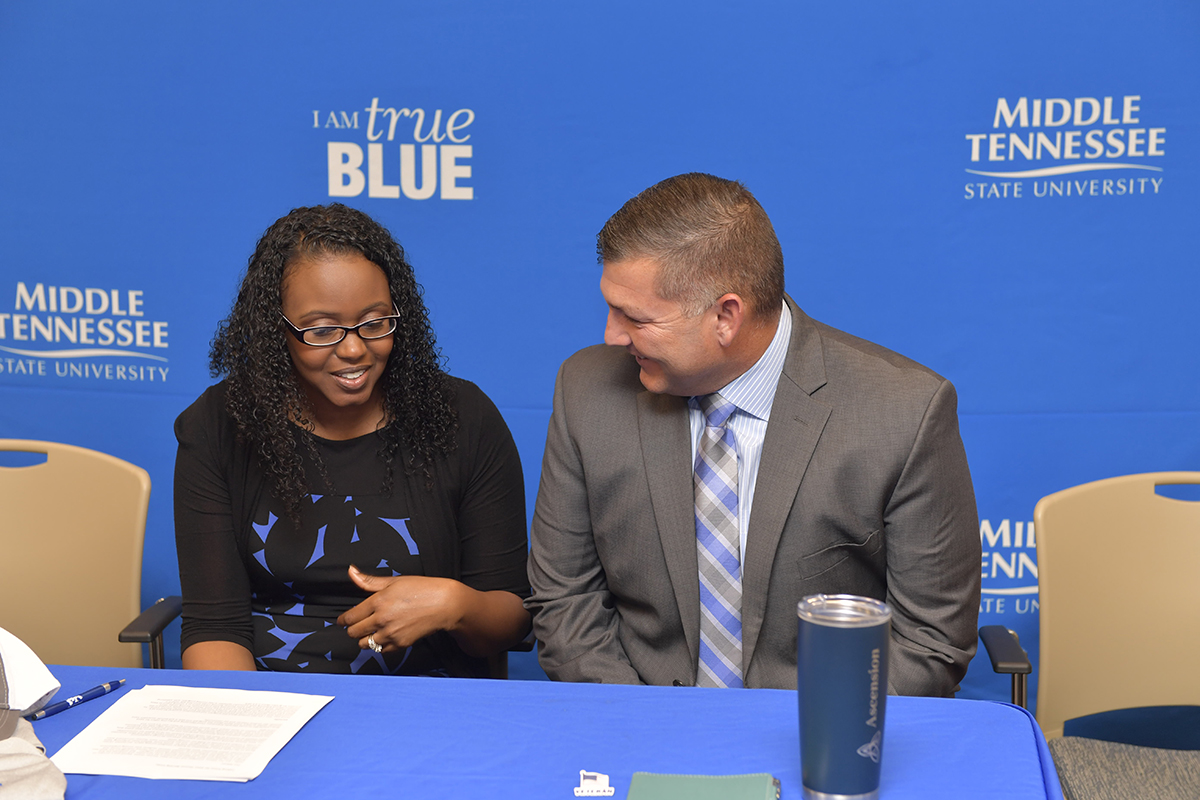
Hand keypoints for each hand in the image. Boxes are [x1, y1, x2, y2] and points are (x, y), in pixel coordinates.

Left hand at [337, 565, 463, 651]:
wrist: (444, 604)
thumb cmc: (421, 589)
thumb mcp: (394, 581)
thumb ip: (369, 581)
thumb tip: (351, 571)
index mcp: (378, 602)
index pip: (350, 617)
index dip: (343, 619)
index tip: (342, 620)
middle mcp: (381, 619)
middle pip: (353, 632)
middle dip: (352, 629)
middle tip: (357, 625)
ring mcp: (390, 633)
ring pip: (364, 644)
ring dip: (364, 638)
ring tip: (371, 631)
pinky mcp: (400, 644)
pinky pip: (380, 650)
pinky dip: (379, 645)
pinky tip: (384, 636)